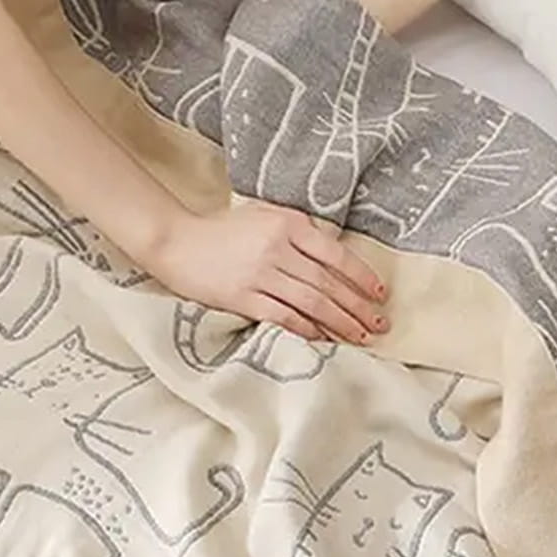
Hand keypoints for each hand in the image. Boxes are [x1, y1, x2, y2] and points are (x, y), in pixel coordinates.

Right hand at [149, 200, 387, 343]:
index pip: (336, 254)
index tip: (380, 294)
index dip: (362, 277)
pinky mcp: (242, 297)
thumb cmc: (221, 229)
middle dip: (358, 307)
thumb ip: (297, 232)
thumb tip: (334, 256)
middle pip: (328, 283)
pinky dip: (306, 329)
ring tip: (359, 337)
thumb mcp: (264, 216)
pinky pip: (283, 316)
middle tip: (379, 325)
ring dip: (340, 323)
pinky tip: (322, 340)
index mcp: (288, 224)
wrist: (176, 241)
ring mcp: (260, 273)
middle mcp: (277, 247)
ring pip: (311, 303)